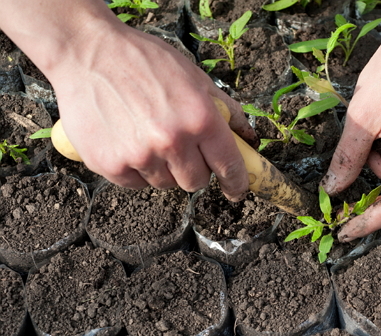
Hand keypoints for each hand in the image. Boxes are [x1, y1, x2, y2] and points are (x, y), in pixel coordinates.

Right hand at [48, 17, 255, 199]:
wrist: (86, 52)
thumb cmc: (143, 60)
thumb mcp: (194, 77)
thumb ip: (225, 110)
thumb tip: (248, 137)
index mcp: (200, 119)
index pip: (229, 166)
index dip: (237, 183)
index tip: (237, 190)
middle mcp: (172, 141)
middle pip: (196, 182)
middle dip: (194, 170)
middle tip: (181, 148)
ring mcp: (140, 156)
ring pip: (165, 184)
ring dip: (163, 168)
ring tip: (148, 137)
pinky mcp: (110, 164)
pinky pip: (136, 184)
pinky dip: (136, 170)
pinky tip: (128, 141)